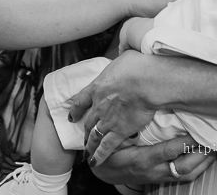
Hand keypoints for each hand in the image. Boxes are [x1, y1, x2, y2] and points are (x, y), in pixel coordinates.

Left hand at [67, 51, 156, 165]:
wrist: (145, 81)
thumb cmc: (137, 66)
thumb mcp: (123, 57)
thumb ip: (121, 63)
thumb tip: (126, 54)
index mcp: (97, 86)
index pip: (81, 99)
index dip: (75, 109)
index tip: (72, 115)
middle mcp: (98, 105)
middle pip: (88, 120)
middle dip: (84, 129)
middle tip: (82, 137)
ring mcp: (107, 119)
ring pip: (94, 135)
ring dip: (89, 144)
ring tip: (87, 152)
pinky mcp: (120, 130)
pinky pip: (106, 146)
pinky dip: (99, 155)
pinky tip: (95, 162)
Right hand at [90, 135, 215, 184]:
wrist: (103, 171)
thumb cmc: (110, 150)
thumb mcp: (116, 137)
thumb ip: (130, 125)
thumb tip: (147, 106)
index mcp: (143, 159)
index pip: (169, 151)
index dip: (186, 142)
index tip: (197, 131)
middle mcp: (153, 171)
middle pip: (184, 167)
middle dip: (202, 155)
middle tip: (214, 141)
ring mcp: (158, 177)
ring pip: (187, 175)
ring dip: (203, 164)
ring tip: (214, 150)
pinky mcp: (160, 179)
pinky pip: (183, 177)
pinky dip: (197, 168)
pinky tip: (204, 159)